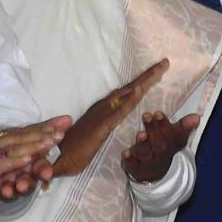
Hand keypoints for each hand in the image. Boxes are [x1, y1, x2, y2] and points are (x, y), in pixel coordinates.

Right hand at [0, 116, 70, 200]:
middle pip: (23, 135)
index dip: (41, 125)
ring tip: (55, 139)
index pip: (20, 129)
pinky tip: (32, 156)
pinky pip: (3, 164)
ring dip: (36, 143)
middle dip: (45, 130)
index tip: (61, 121)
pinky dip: (18, 159)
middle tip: (66, 126)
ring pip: (16, 147)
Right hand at [53, 60, 169, 176]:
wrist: (56, 158)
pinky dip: (130, 100)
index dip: (143, 81)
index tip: (158, 70)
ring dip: (144, 81)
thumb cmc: (73, 148)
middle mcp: (104, 107)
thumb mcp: (95, 134)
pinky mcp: (102, 126)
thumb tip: (110, 121)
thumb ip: (104, 126)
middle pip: (131, 88)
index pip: (127, 92)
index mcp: (104, 109)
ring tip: (160, 69)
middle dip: (149, 75)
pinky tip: (140, 91)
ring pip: (128, 94)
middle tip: (165, 63)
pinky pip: (119, 111)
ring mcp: (103, 114)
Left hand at [123, 112, 199, 182]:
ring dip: (143, 144)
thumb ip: (183, 126)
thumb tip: (197, 117)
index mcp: (169, 145)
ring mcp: (146, 162)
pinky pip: (132, 165)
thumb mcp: (174, 138)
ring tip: (141, 134)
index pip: (170, 135)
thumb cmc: (162, 147)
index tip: (158, 113)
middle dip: (154, 131)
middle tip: (147, 117)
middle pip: (158, 144)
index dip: (164, 124)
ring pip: (145, 153)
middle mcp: (158, 154)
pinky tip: (126, 152)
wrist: (152, 172)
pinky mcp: (134, 168)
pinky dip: (129, 160)